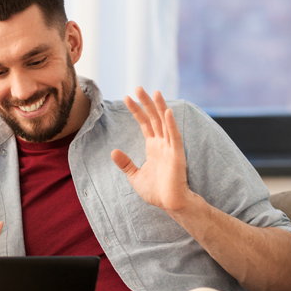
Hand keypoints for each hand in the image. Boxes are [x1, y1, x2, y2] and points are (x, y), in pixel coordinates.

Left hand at [111, 88, 191, 212]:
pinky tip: (167, 112)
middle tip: (138, 87)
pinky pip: (174, 137)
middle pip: (153, 118)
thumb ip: (126, 163)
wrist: (170, 204)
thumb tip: (113, 151)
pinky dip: (171, 125)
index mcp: (153, 147)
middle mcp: (162, 143)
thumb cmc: (156, 191)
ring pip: (164, 123)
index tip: (127, 97)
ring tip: (154, 92)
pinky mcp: (177, 155)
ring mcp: (170, 148)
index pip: (144, 123)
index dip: (136, 111)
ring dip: (159, 107)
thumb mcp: (134, 176)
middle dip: (146, 103)